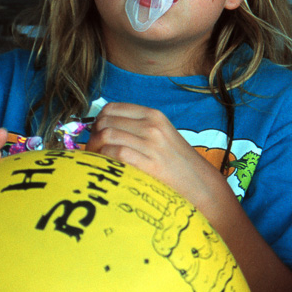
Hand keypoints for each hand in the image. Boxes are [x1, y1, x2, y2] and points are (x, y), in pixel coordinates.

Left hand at [83, 102, 218, 209]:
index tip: (96, 133)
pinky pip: (115, 153)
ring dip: (95, 148)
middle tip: (93, 149)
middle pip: (105, 121)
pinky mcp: (149, 163)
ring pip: (107, 135)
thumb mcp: (161, 135)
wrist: (199, 182)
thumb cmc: (176, 162)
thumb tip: (103, 127)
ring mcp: (151, 144)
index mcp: (154, 115)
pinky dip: (104, 159)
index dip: (98, 120)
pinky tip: (106, 167)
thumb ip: (137, 127)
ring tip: (96, 159)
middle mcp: (152, 126)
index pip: (112, 108)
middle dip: (93, 135)